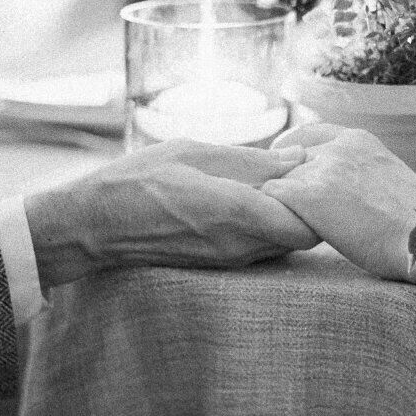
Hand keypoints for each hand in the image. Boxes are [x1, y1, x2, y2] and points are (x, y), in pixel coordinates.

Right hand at [24, 140, 318, 288]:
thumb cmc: (138, 180)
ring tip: (275, 181)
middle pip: (303, 236)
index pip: (308, 224)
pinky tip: (252, 198)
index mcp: (236, 213)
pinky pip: (261, 247)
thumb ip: (250, 159)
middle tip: (303, 172)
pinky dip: (268, 226)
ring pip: (283, 243)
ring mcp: (230, 260)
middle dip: (310, 207)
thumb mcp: (194, 152)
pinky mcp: (220, 263)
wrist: (94, 225)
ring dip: (288, 216)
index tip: (315, 171)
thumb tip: (299, 157)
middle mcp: (239, 246)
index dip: (321, 199)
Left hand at [262, 124, 415, 283]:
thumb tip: (349, 191)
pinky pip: (270, 195)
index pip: (310, 134)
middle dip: (288, 181)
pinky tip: (279, 228)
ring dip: (282, 200)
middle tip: (286, 206)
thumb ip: (362, 173)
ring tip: (284, 221)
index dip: (294, 152)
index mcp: (359, 140)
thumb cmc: (415, 226)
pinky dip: (270, 211)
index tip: (287, 169)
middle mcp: (338, 147)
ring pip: (281, 178)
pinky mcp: (307, 194)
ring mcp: (322, 168)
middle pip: (291, 158)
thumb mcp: (390, 181)